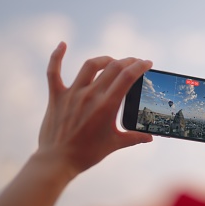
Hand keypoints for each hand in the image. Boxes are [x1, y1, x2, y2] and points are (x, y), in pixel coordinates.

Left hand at [37, 42, 153, 176]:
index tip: (147, 63)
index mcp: (107, 106)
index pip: (128, 77)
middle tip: (135, 63)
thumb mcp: (114, 144)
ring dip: (104, 60)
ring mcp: (72, 94)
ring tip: (112, 62)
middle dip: (128, 61)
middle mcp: (90, 95)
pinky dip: (57, 56)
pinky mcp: (57, 96)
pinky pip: (54, 72)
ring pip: (90, 66)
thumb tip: (150, 137)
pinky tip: (63, 44)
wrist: (58, 161)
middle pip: (113, 68)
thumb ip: (134, 138)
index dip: (140, 66)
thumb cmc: (87, 154)